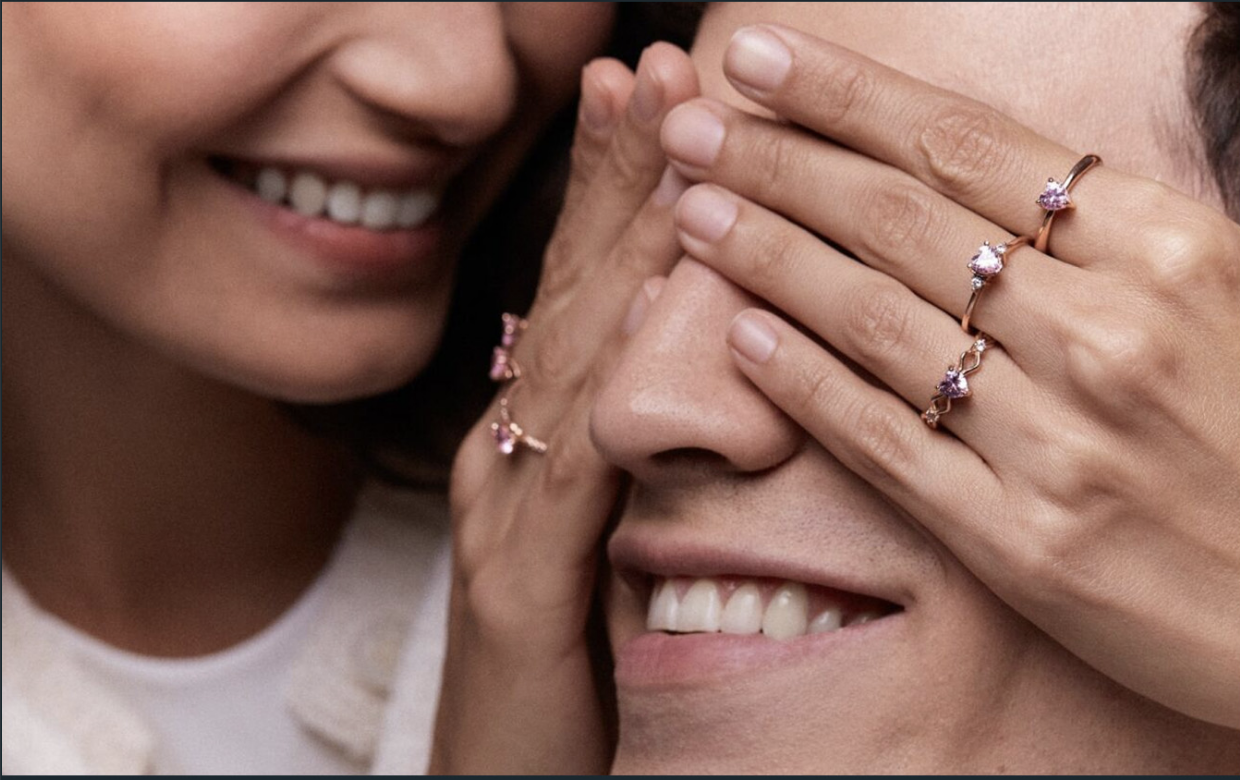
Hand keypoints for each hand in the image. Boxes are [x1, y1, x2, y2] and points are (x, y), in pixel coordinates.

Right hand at [432, 44, 696, 773]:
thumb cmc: (579, 666)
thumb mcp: (615, 538)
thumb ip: (642, 453)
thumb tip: (705, 370)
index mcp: (548, 439)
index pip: (591, 292)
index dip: (619, 189)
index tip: (657, 92)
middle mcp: (516, 452)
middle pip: (572, 291)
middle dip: (614, 174)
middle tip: (651, 67)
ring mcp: (507, 509)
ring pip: (568, 353)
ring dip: (613, 238)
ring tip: (648, 132)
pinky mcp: (518, 581)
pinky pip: (573, 465)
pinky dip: (608, 378)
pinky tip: (642, 307)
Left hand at [659, 25, 1239, 727]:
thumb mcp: (1222, 292)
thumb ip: (1104, 233)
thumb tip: (961, 168)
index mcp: (1171, 248)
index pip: (969, 144)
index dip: (849, 95)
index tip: (763, 60)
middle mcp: (1111, 333)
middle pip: (902, 220)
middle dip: (779, 163)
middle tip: (690, 130)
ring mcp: (1062, 442)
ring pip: (878, 320)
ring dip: (769, 257)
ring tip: (691, 214)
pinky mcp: (1023, 544)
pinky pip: (887, 441)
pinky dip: (804, 382)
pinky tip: (738, 335)